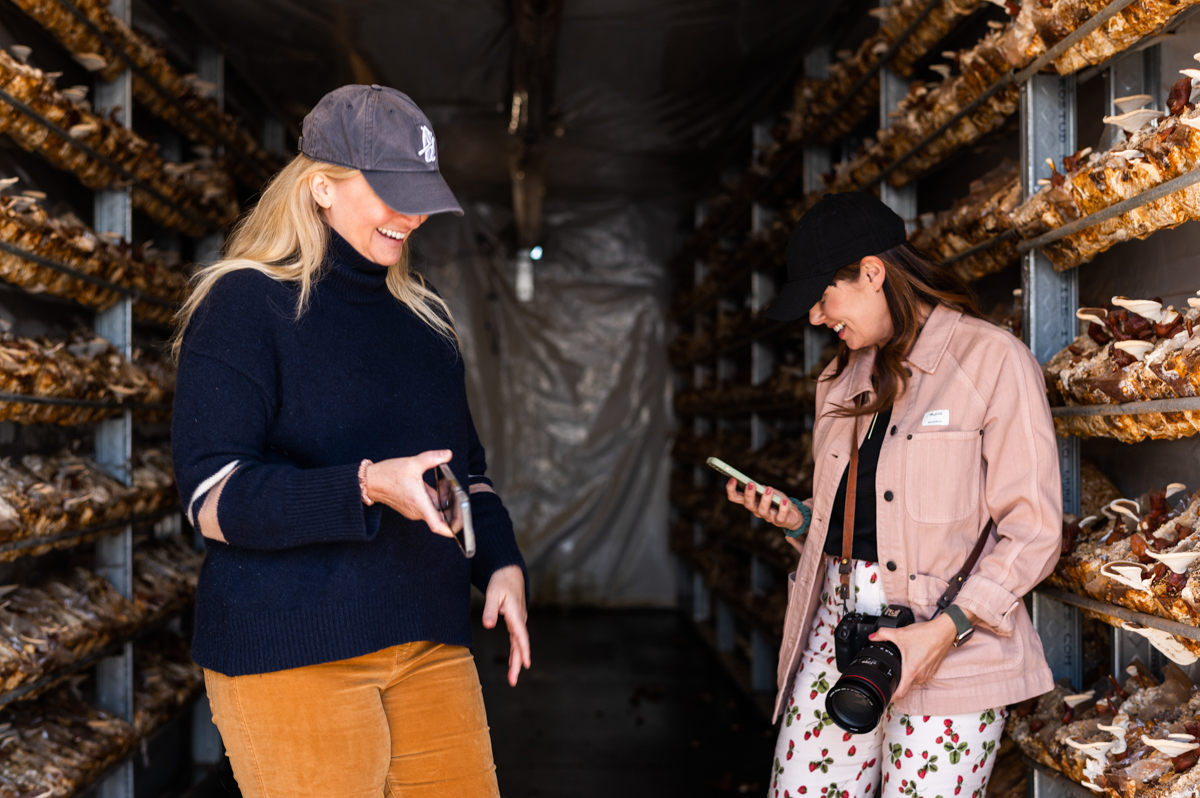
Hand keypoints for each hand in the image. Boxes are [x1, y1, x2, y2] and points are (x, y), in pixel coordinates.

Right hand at [363, 450, 453, 536]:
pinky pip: (429, 506)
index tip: (462, 525)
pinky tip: (440, 486)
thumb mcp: (413, 463)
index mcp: (419, 503)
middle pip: (441, 517)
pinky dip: (436, 498)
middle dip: (453, 508)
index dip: (452, 528)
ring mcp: (414, 510)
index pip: (438, 525)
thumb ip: (432, 458)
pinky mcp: (412, 507)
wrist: (370, 481)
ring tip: (448, 485)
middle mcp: (417, 510)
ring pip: (435, 510)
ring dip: (445, 501)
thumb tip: (448, 454)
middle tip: (459, 495)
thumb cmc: (388, 474)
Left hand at [483, 565, 530, 685]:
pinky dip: (516, 651)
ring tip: (512, 678)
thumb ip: (490, 610)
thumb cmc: (501, 582)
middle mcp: (519, 619)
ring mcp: (518, 621)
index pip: (521, 635)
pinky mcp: (515, 621)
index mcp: (515, 614)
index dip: (523, 650)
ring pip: (519, 643)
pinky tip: (514, 662)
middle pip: (520, 644)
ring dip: (516, 660)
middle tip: (512, 681)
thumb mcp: (493, 593)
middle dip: (517, 663)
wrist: (509, 572)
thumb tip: (488, 626)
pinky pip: (517, 639)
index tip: (526, 664)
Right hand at [725, 478, 804, 531]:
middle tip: (751, 484)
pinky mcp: (780, 521)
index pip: (735, 498)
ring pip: (762, 511)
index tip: (733, 479)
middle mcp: (757, 510)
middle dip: (748, 495)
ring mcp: (768, 517)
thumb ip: (760, 488)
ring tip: (769, 489)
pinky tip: (784, 501)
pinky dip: (782, 509)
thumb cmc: (777, 501)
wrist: (792, 514)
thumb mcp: (768, 491)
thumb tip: (751, 483)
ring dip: (765, 499)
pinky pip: (780, 517)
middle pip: (748, 505)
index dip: (731, 489)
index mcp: (751, 502)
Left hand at [870, 607, 976, 700]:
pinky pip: (921, 676)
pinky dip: (915, 672)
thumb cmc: (926, 635)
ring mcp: (928, 674)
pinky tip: (912, 661)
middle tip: (889, 675)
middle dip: (897, 682)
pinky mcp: (933, 670)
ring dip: (907, 676)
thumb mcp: (900, 633)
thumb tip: (872, 637)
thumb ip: (883, 634)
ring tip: (900, 666)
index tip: (884, 696)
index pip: (900, 693)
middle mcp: (921, 676)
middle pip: (906, 686)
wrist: (944, 631)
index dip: (891, 697)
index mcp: (911, 671)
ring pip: (914, 681)